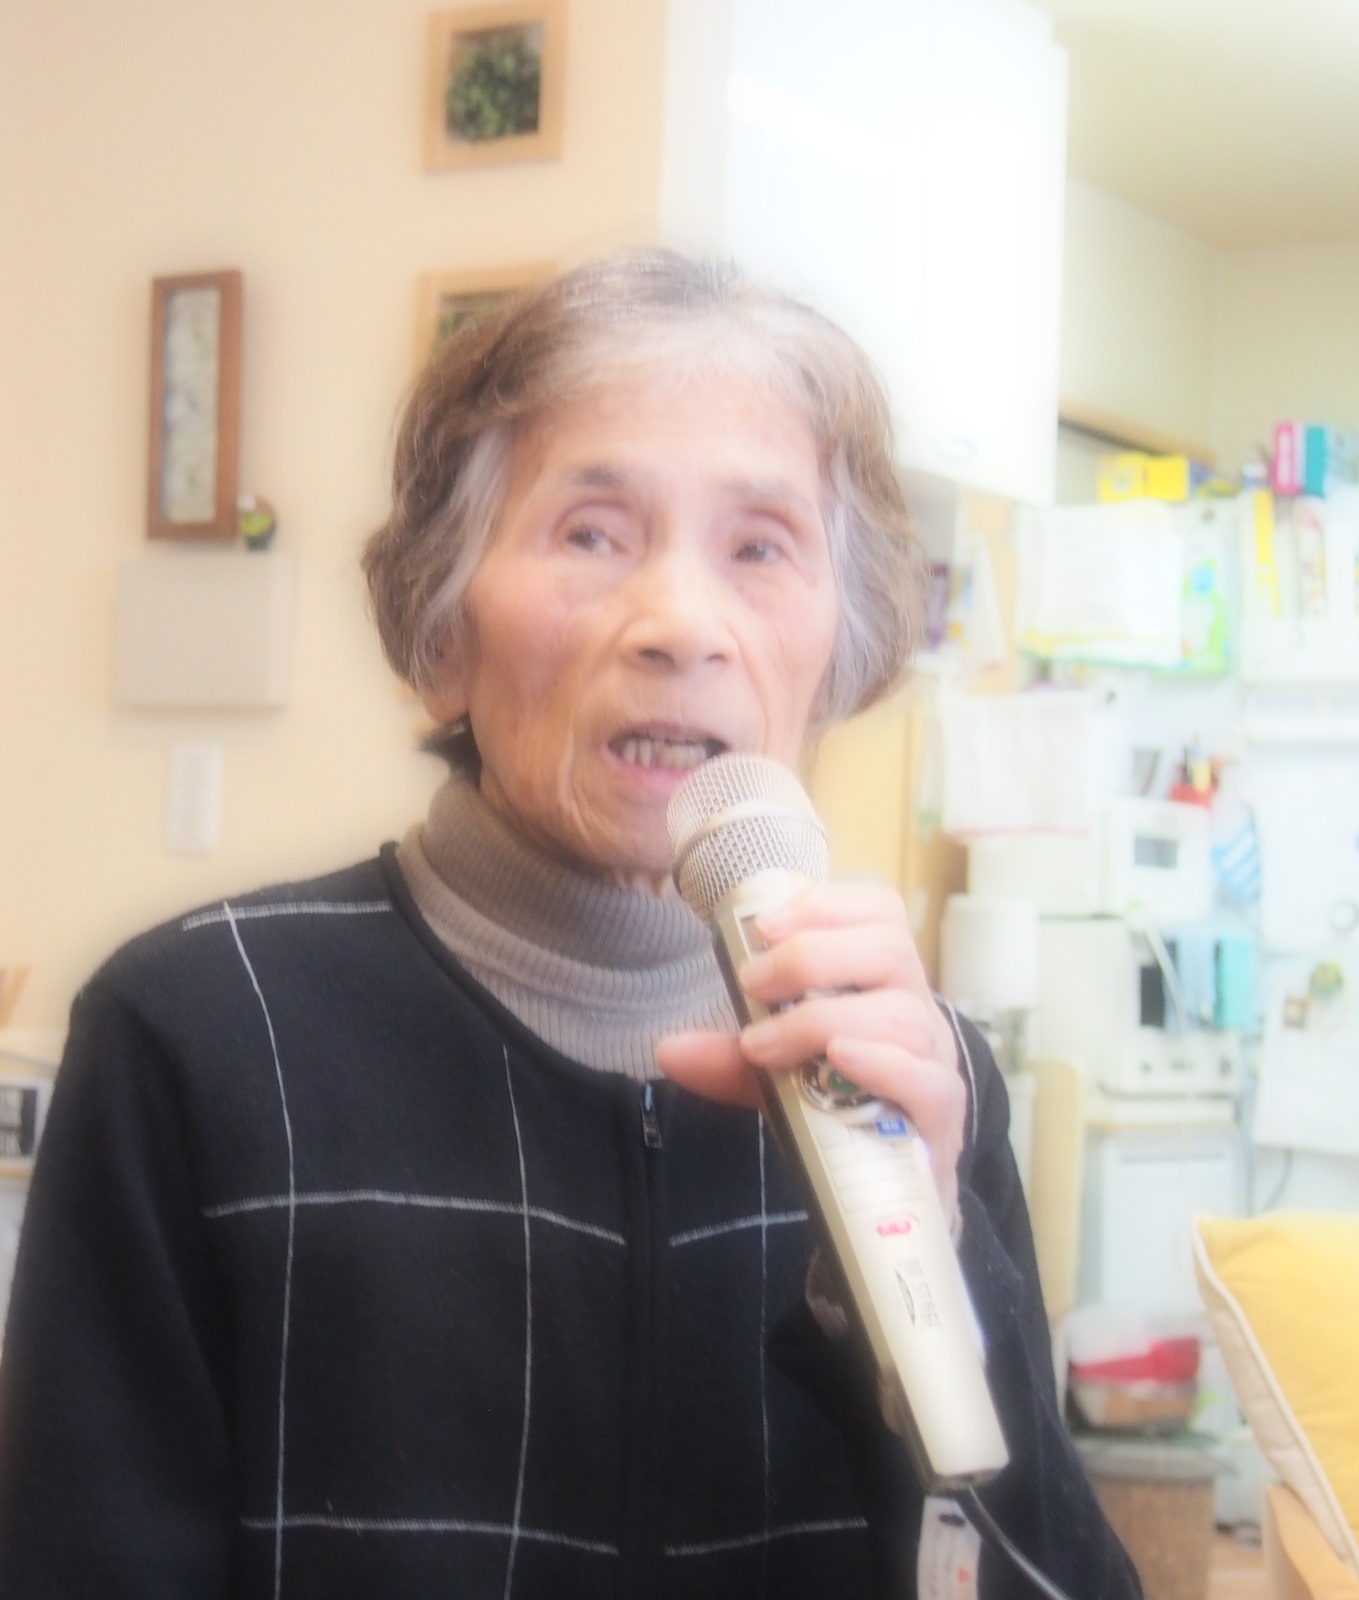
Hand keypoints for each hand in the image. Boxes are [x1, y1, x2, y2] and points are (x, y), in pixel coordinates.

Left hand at [655, 881, 966, 1227]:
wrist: (892, 1189)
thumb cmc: (841, 1108)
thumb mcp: (780, 1074)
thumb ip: (731, 1059)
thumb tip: (670, 1050)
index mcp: (884, 980)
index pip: (878, 911)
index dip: (826, 904)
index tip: (766, 924)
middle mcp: (917, 1008)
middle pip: (889, 950)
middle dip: (812, 957)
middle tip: (752, 984)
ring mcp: (934, 1060)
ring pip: (902, 1014)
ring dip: (826, 1018)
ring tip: (768, 1042)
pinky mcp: (942, 1115)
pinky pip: (927, 1079)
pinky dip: (881, 1064)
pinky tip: (838, 1060)